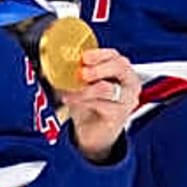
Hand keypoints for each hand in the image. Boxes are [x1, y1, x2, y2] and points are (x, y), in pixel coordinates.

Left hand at [61, 48, 139, 162]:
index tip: (84, 57)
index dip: (99, 54)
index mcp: (121, 69)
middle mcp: (128, 82)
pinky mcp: (119, 115)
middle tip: (82, 73)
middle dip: (99, 69)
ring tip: (70, 90)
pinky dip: (84, 101)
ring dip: (87, 88)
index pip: (114, 55)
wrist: (93, 132)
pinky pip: (102, 105)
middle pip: (120, 67)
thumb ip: (78, 72)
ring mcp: (126, 99)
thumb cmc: (90, 102)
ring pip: (109, 88)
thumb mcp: (84, 83)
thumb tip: (58, 62)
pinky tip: (72, 100)